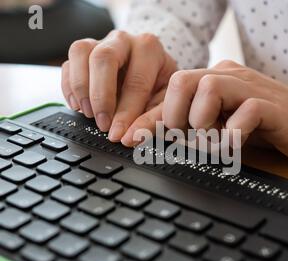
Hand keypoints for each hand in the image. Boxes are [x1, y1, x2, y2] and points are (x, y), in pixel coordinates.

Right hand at [61, 30, 176, 140]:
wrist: (153, 73)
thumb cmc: (159, 87)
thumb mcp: (165, 105)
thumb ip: (152, 121)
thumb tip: (130, 137)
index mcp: (150, 50)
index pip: (135, 81)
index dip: (125, 112)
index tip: (118, 134)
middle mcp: (124, 41)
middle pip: (103, 58)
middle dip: (100, 96)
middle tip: (102, 123)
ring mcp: (101, 43)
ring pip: (80, 53)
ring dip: (81, 88)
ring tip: (89, 114)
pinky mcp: (84, 53)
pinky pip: (68, 63)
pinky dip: (69, 87)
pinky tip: (78, 106)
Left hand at [127, 60, 287, 163]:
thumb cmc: (261, 126)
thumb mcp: (221, 125)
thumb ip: (193, 127)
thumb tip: (157, 137)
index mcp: (212, 80)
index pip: (170, 92)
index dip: (147, 117)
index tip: (129, 139)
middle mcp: (227, 78)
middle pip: (182, 80)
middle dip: (172, 115)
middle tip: (183, 137)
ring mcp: (249, 89)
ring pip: (209, 88)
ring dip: (201, 122)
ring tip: (211, 140)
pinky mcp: (271, 106)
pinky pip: (246, 111)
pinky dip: (233, 134)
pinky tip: (234, 145)